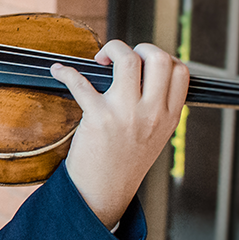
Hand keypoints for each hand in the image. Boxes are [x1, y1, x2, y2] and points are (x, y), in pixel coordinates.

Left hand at [50, 40, 188, 227]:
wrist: (103, 192)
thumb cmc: (125, 162)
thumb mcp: (156, 136)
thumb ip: (158, 107)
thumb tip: (145, 71)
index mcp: (169, 117)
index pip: (179, 70)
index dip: (162, 57)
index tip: (144, 62)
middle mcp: (152, 113)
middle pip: (156, 57)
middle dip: (137, 47)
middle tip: (120, 58)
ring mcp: (126, 114)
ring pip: (127, 60)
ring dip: (111, 49)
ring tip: (99, 60)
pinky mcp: (98, 118)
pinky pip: (81, 81)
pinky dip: (65, 71)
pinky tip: (58, 71)